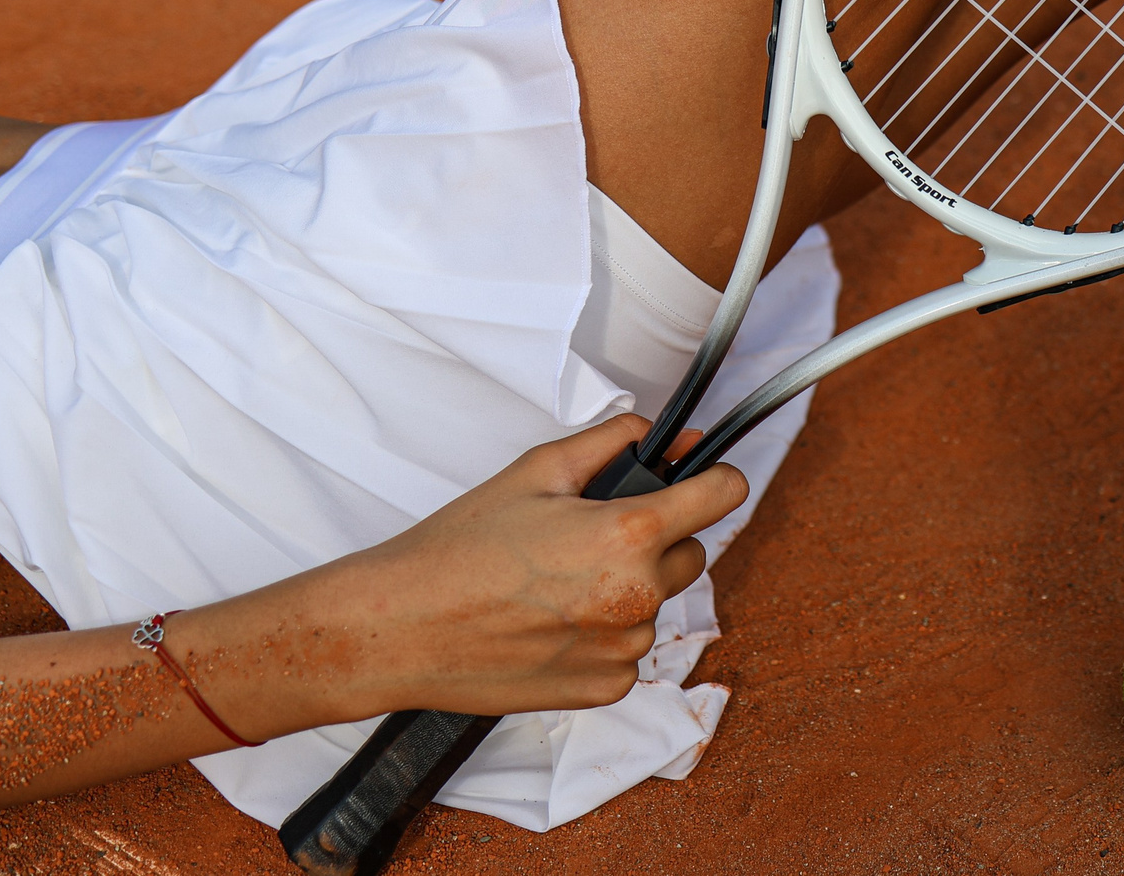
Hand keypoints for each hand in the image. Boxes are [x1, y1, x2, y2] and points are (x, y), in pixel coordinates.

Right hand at [289, 415, 749, 720]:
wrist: (400, 629)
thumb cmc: (458, 549)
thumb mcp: (535, 471)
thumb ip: (610, 443)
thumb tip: (657, 435)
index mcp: (629, 534)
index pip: (723, 495)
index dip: (715, 479)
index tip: (705, 479)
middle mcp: (637, 595)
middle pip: (689, 553)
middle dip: (655, 539)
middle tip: (589, 537)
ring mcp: (623, 647)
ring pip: (656, 604)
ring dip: (627, 591)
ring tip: (556, 584)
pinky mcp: (604, 689)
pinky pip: (627, 650)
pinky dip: (603, 635)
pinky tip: (550, 623)